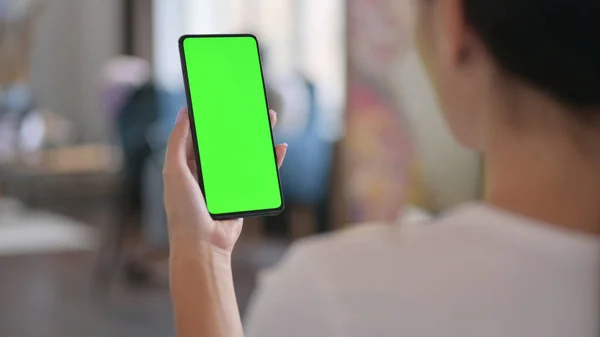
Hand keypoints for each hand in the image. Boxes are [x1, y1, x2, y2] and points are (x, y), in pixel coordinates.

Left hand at [163, 108, 286, 255]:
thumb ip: (177, 141)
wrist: (203, 245)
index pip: (200, 136)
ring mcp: (228, 184)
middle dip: (238, 123)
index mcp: (189, 167)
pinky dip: (271, 161)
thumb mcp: (174, 171)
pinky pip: (261, 174)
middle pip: (227, 142)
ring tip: (268, 118)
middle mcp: (209, 174)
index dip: (209, 118)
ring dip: (258, 137)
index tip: (219, 98)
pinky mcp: (244, 195)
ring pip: (246, 154)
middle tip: (248, 103)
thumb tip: (183, 113)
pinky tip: (279, 148)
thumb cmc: (184, 210)